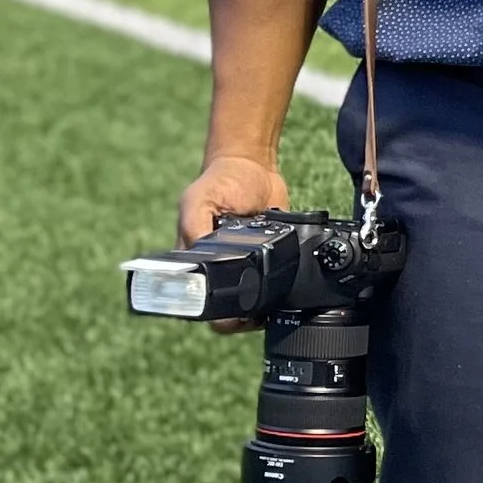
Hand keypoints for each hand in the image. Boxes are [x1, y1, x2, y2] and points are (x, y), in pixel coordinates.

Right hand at [177, 151, 289, 332]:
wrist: (254, 164)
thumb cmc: (219, 181)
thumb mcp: (198, 201)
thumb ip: (195, 229)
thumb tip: (198, 259)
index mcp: (198, 263)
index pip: (202, 305)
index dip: (217, 316)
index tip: (233, 316)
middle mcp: (222, 271)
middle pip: (232, 314)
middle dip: (245, 317)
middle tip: (257, 312)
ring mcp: (248, 267)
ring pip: (257, 305)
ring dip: (266, 305)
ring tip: (273, 296)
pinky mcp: (272, 259)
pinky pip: (279, 284)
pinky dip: (285, 285)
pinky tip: (288, 278)